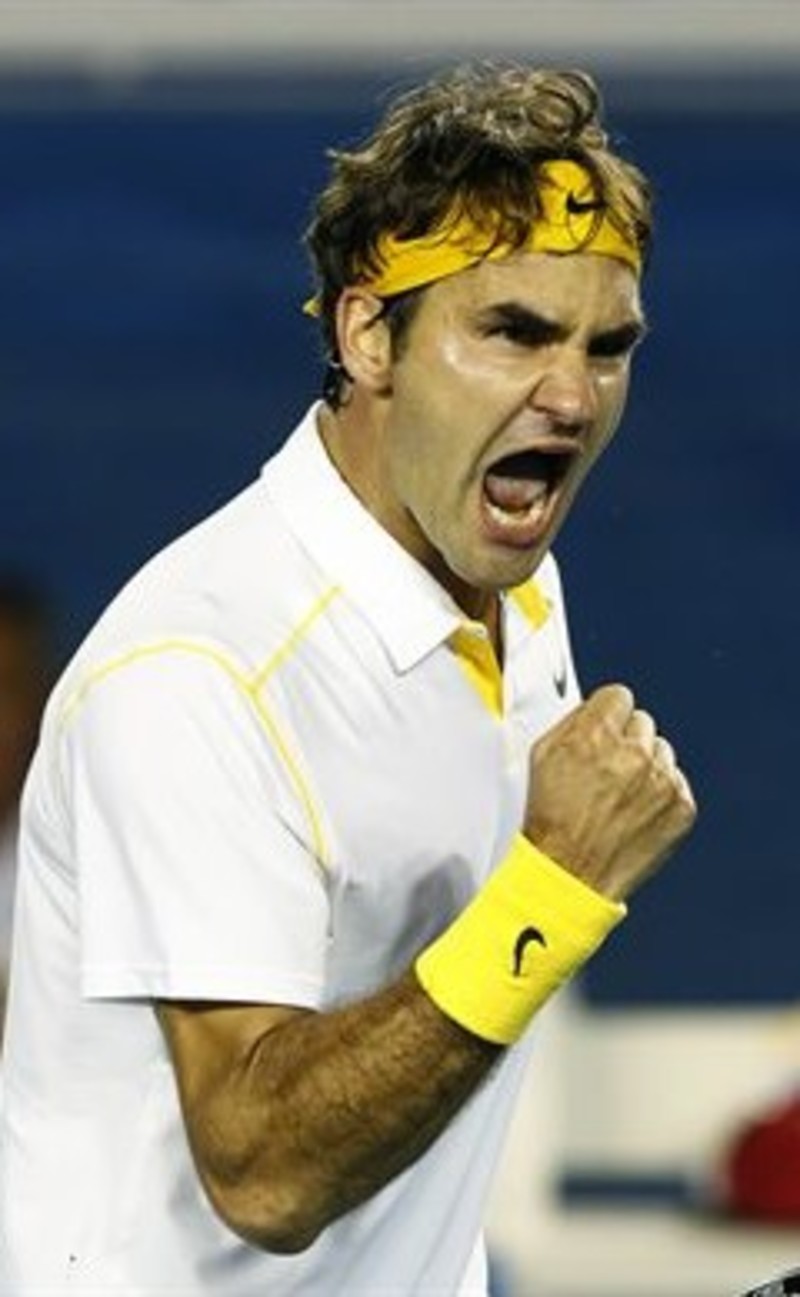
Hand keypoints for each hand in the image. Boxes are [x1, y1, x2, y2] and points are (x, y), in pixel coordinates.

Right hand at [523, 684, 696, 900]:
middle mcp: (633, 752)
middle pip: (642, 722)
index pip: (619, 696)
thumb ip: (572, 723)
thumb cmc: (552, 821)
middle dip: (627, 741)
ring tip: (621, 795)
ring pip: (662, 752)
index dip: (608, 714)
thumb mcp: (542, 756)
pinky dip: (661, 794)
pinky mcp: (681, 806)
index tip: (606, 729)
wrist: (570, 874)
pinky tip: (636, 811)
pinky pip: (677, 783)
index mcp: (596, 733)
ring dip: (646, 766)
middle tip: (609, 769)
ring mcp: (661, 780)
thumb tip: (592, 711)